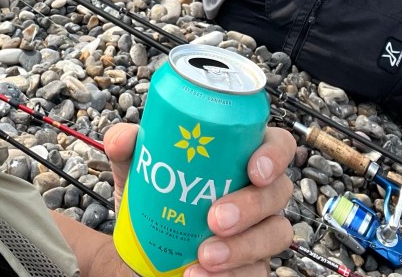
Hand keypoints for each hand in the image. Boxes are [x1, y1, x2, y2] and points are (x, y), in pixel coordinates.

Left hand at [104, 124, 295, 276]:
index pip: (276, 145)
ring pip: (275, 235)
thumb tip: (123, 139)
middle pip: (279, 191)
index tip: (252, 169)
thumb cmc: (155, 201)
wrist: (144, 253)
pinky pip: (257, 272)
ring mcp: (259, 232)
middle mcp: (257, 193)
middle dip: (251, 205)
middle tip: (215, 218)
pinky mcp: (253, 266)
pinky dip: (231, 276)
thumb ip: (128, 146)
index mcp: (239, 158)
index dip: (274, 154)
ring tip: (205, 255)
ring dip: (242, 247)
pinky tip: (200, 276)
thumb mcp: (137, 170)